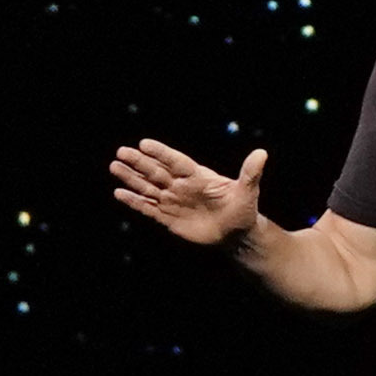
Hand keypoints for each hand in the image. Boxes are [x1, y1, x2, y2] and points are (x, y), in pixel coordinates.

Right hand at [109, 138, 266, 246]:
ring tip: (114, 167)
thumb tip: (262, 153)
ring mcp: (173, 201)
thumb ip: (250, 173)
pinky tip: (119, 193)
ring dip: (131, 179)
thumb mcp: (248, 191)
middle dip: (139, 163)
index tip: (143, 143)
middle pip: (156, 172)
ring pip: (148, 187)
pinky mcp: (168, 218)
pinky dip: (133, 201)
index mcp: (198, 176)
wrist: (235, 232)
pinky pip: (148, 208)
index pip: (176, 161)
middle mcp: (182, 186)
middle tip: (120, 152)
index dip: (161, 153)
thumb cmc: (243, 209)